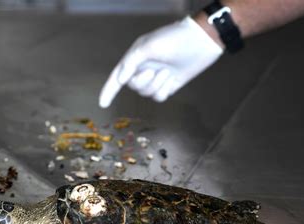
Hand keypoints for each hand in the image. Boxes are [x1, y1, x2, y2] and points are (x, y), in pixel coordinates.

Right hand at [99, 17, 222, 107]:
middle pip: (133, 86)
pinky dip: (164, 89)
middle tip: (155, 70)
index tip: (102, 104)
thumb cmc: (174, 39)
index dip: (109, 91)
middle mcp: (143, 68)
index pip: (117, 77)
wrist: (201, 42)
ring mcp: (155, 78)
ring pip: (146, 93)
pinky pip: (158, 96)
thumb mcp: (149, 46)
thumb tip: (120, 79)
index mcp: (135, 58)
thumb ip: (131, 62)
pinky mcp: (167, 85)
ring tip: (168, 71)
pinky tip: (172, 78)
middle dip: (143, 81)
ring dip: (156, 84)